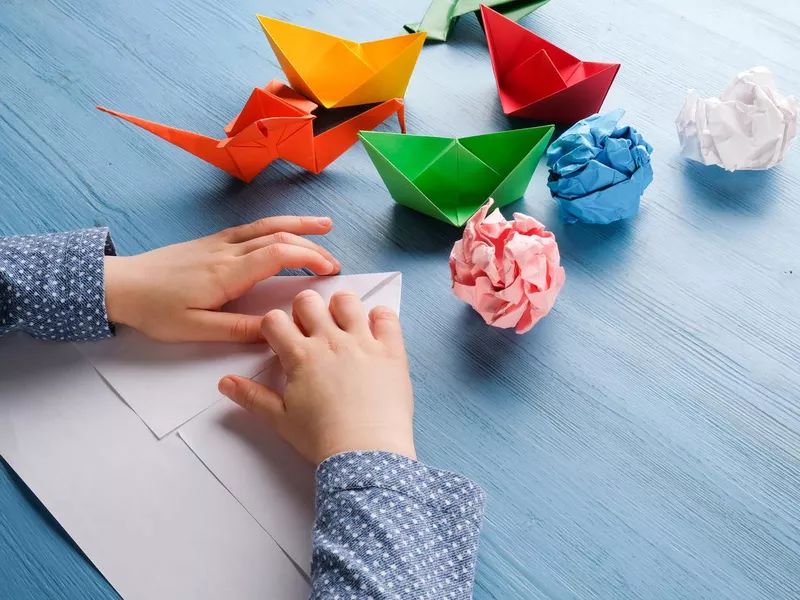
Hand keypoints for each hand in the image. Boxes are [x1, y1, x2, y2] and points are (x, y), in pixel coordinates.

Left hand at [104, 216, 340, 341]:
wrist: (119, 286)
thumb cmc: (154, 310)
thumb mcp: (195, 330)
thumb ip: (236, 330)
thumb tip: (274, 331)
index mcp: (227, 273)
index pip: (278, 255)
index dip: (309, 258)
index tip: (330, 270)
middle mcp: (227, 251)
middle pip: (278, 237)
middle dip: (311, 245)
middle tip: (335, 260)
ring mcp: (219, 243)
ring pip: (265, 226)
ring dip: (297, 225)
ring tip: (324, 226)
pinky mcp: (211, 242)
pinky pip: (251, 228)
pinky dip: (275, 226)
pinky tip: (284, 229)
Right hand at [217, 290, 415, 463]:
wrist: (366, 452)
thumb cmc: (323, 438)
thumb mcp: (281, 420)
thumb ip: (252, 397)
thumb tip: (225, 382)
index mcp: (300, 356)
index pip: (275, 320)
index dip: (275, 325)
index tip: (282, 339)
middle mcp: (331, 341)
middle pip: (309, 301)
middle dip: (305, 309)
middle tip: (311, 330)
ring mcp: (363, 342)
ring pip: (347, 301)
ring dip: (341, 307)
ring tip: (342, 325)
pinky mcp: (390, 350)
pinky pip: (386, 317)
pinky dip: (380, 316)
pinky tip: (373, 329)